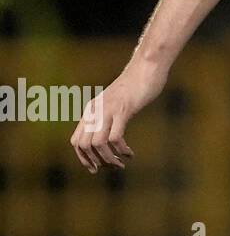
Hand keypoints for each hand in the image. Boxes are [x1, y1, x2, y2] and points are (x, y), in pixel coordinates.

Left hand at [71, 57, 168, 172]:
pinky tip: (130, 153)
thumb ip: (109, 114)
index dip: (84, 158)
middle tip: (112, 167)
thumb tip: (109, 131)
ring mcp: (108, 109)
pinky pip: (115, 136)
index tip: (96, 168)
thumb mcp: (116, 101)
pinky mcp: (123, 109)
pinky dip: (121, 150)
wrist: (147, 66)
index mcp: (91, 110)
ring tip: (121, 164)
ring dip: (109, 159)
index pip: (76, 141)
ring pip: (98, 143)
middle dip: (96, 161)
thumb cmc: (136, 84)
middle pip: (84, 145)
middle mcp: (95, 110)